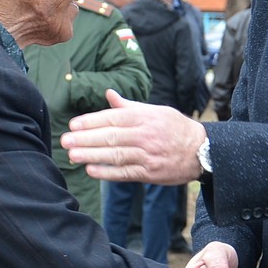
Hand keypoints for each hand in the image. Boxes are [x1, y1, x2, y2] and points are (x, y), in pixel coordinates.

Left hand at [62, 89, 206, 184]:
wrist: (202, 150)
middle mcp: (146, 135)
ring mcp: (148, 155)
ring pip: (116, 155)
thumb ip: (130, 106)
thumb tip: (109, 94)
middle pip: (111, 137)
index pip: (114, 118)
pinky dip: (107, 172)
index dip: (92, 122)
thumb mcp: (156, 111)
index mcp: (145, 117)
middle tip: (65, 140)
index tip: (74, 125)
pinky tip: (91, 170)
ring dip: (92, 156)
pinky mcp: (150, 173)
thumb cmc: (176, 128)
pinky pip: (125, 173)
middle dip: (86, 139)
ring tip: (73, 155)